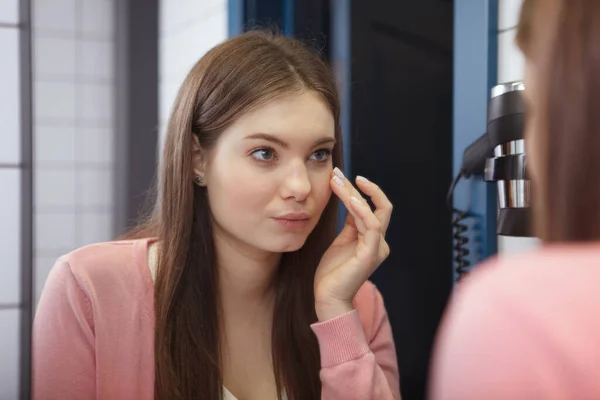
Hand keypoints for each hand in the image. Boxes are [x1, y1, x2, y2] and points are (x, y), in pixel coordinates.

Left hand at [314, 167, 392, 321]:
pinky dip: (362, 210)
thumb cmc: (332, 272)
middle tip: (338, 173)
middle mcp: (379, 242)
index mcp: (372, 239)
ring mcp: (377, 248)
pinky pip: (371, 226)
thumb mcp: (341, 241)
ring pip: (374, 212)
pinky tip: (349, 198)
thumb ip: (350, 223)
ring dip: (354, 194)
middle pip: (379, 206)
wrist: (328, 297)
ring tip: (337, 181)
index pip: (373, 208)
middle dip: (360, 187)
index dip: (359, 191)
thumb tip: (351, 200)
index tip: (342, 177)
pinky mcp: (370, 254)